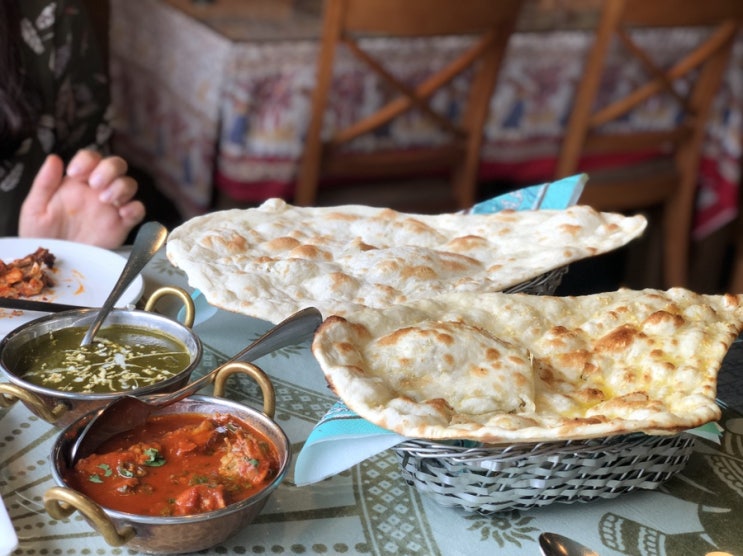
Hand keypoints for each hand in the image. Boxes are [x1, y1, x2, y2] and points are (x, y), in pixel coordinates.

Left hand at [19, 150, 145, 248]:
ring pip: (129, 184)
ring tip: (105, 200)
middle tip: (95, 184)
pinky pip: (137, 210)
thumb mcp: (34, 208)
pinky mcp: (122, 225)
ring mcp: (111, 207)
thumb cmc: (41, 235)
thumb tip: (54, 158)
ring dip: (121, 187)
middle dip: (109, 169)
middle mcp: (97, 190)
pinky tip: (122, 214)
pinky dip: (135, 209)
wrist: (53, 262)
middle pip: (116, 165)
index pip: (90, 158)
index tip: (74, 173)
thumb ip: (44, 183)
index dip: (87, 160)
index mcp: (76, 182)